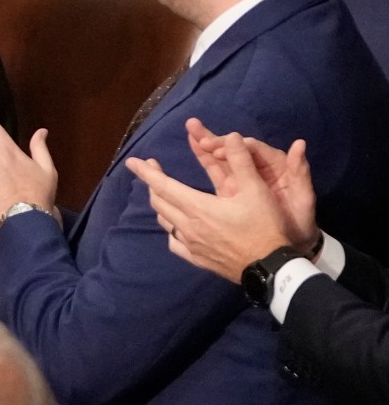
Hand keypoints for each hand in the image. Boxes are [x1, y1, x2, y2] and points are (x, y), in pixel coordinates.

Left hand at [126, 119, 317, 282]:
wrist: (273, 268)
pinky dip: (171, 230)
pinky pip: (175, 243)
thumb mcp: (256, 191)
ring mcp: (191, 245)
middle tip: (152, 170)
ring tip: (164, 194)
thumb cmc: (265, 227)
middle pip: (159, 202)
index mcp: (197, 207)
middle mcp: (188, 226)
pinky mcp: (198, 259)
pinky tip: (176, 227)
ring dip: (161, 205)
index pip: (162, 185)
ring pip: (165, 221)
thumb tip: (231, 136)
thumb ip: (241, 162)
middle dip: (152, 183)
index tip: (131, 161)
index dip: (145, 172)